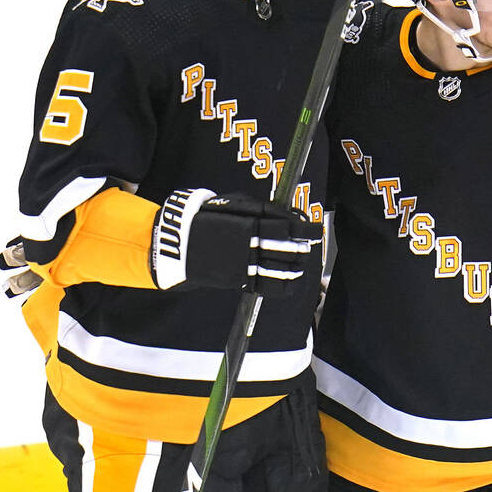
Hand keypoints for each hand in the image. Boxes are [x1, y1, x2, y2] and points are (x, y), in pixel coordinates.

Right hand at [150, 189, 320, 297]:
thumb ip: (259, 208)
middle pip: (287, 249)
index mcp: (247, 225)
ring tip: (303, 261)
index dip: (305, 229)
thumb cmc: (206, 218)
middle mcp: (248, 247)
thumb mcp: (230, 203)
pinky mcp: (239, 281)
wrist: (177, 246)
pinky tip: (295, 281)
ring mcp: (244, 266)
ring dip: (297, 266)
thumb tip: (287, 213)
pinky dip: (286, 286)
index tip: (315, 228)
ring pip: (281, 270)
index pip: (286, 227)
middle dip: (303, 247)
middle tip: (311, 244)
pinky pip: (269, 288)